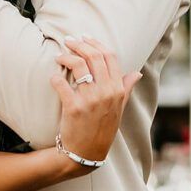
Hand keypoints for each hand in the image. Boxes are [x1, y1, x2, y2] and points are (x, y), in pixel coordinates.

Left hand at [52, 33, 138, 166]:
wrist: (86, 153)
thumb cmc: (102, 129)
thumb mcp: (119, 110)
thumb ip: (126, 89)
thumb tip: (137, 74)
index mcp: (118, 90)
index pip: (110, 57)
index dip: (96, 44)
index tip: (84, 38)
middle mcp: (107, 92)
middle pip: (94, 57)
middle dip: (79, 44)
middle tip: (68, 40)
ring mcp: (91, 100)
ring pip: (78, 66)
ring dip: (66, 56)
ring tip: (59, 56)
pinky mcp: (74, 107)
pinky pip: (61, 84)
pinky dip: (55, 77)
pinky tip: (53, 76)